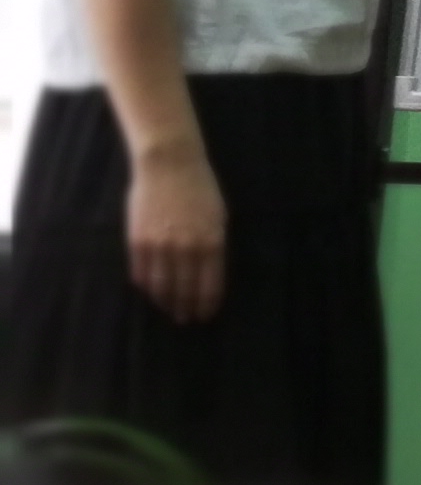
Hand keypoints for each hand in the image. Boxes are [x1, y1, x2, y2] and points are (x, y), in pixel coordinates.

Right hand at [126, 145, 227, 323]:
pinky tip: (151, 292)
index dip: (207, 304)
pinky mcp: (138, 241)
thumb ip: (214, 245)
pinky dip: (147, 287)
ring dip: (165, 302)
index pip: (210, 285)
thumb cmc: (201, 188)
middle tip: (186, 319)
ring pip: (161, 286)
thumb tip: (209, 273)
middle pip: (185, 289)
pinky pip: (141, 273)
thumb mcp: (219, 216)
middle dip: (186, 307)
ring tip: (169, 310)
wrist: (170, 165)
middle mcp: (186, 248)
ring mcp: (160, 246)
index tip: (206, 316)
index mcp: (211, 242)